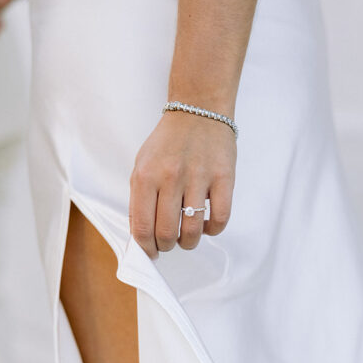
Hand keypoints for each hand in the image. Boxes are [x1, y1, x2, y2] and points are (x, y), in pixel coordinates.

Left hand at [129, 111, 233, 258]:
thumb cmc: (168, 143)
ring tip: (187, 237)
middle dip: (166, 246)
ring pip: (193, 231)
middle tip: (168, 243)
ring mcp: (199, 178)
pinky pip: (220, 219)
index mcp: (146, 176)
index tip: (150, 252)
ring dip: (188, 242)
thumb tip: (141, 236)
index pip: (142, 227)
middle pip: (167, 233)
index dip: (146, 248)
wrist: (199, 111)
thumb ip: (139, 200)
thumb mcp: (142, 165)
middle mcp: (171, 177)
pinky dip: (212, 230)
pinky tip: (207, 223)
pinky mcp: (224, 178)